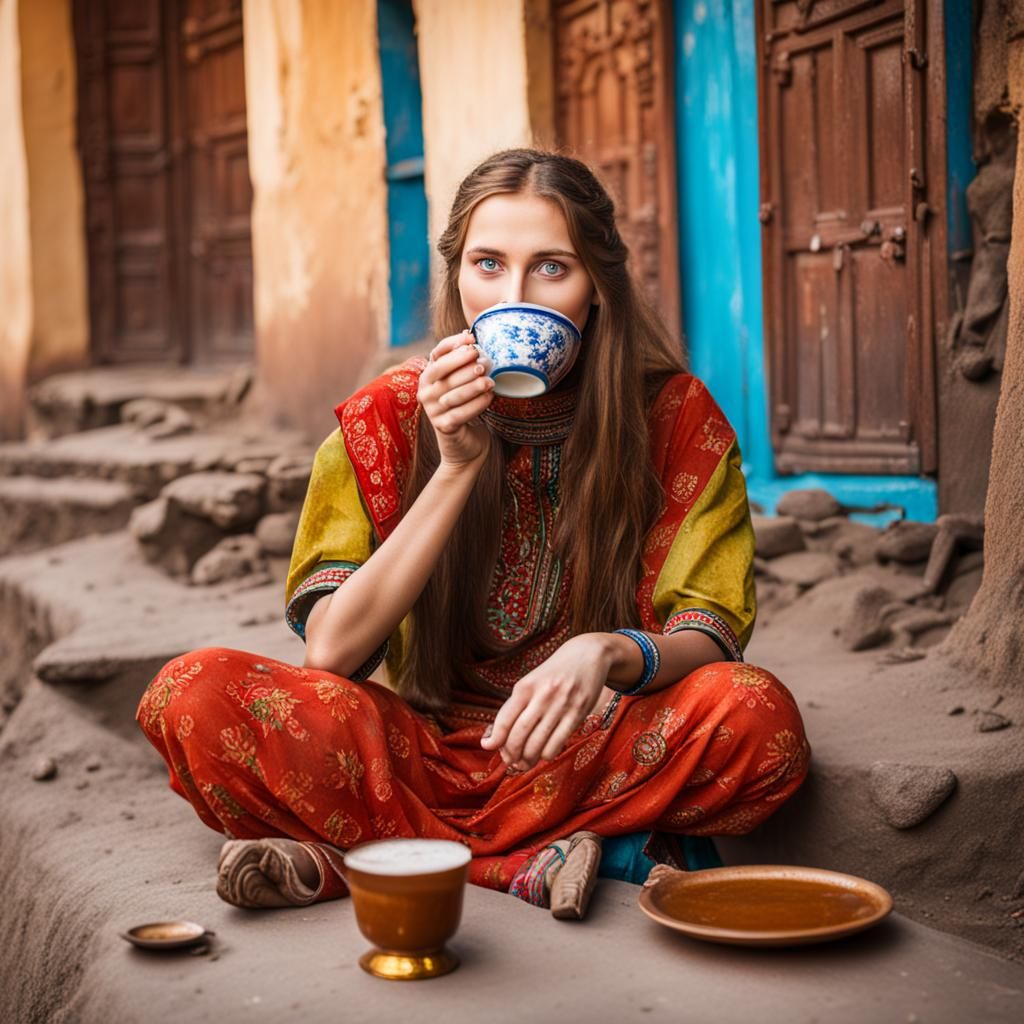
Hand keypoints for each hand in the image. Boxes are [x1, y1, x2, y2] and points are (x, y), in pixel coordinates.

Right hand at [418, 331, 494, 467]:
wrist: (463, 442)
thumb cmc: (464, 404)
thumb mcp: (461, 381)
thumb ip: (462, 360)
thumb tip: (468, 333)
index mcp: (428, 376)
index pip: (436, 354)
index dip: (452, 344)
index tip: (472, 338)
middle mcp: (425, 392)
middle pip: (441, 373)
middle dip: (462, 364)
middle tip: (482, 361)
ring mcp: (432, 410)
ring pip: (452, 394)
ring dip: (472, 386)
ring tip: (489, 380)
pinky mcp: (444, 427)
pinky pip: (460, 414)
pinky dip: (477, 404)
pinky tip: (489, 397)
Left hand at [480, 634, 613, 770]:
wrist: (587, 655)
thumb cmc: (554, 672)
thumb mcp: (531, 681)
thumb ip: (516, 705)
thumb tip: (496, 734)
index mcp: (526, 686)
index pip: (504, 719)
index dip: (494, 739)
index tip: (487, 746)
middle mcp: (542, 696)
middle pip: (519, 735)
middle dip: (510, 754)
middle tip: (509, 760)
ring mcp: (561, 706)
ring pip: (537, 743)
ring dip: (527, 759)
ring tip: (523, 763)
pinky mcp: (577, 714)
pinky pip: (557, 744)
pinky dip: (546, 755)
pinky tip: (544, 753)